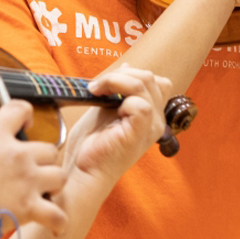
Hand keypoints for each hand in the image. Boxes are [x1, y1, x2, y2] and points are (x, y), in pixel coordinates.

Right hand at [0, 101, 69, 235]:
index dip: (27, 115)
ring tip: (43, 196)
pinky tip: (53, 225)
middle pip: (49, 149)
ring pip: (60, 176)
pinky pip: (58, 214)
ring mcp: (27, 180)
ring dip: (54, 186)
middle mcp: (17, 155)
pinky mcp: (31, 207)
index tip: (26, 125)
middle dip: (43, 162)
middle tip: (32, 174)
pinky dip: (58, 221)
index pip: (19, 110)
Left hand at [61, 65, 169, 194]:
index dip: (132, 74)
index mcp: (151, 115)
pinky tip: (104, 105)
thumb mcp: (106, 108)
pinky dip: (120, 96)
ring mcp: (151, 128)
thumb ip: (119, 90)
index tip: (106, 83)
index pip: (157, 81)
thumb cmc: (91, 145)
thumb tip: (127, 67)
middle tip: (96, 86)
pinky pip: (141, 104)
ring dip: (115, 80)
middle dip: (120, 74)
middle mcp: (156, 121)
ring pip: (145, 84)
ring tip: (95, 90)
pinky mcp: (140, 134)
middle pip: (151, 78)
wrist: (82, 171)